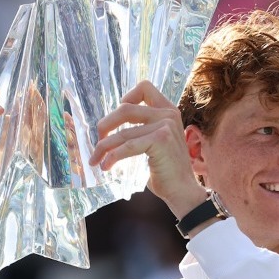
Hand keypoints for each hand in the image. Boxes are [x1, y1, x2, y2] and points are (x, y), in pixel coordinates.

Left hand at [90, 80, 205, 218]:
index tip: (117, 116)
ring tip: (96, 160)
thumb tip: (110, 125)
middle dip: (106, 125)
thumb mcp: (157, 141)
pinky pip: (127, 146)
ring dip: (104, 147)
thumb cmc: (166, 170)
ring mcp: (166, 125)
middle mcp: (168, 114)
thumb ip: (143, 128)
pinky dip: (112, 156)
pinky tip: (106, 166)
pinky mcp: (160, 139)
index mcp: (169, 110)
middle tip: (98, 141)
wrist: (182, 190)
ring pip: (122, 132)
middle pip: (125, 108)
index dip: (126, 98)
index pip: (144, 87)